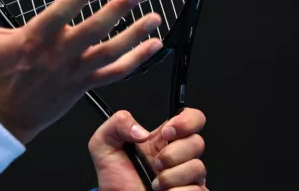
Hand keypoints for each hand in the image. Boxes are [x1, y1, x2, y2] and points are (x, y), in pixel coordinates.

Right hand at [0, 0, 162, 143]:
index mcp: (33, 40)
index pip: (61, 14)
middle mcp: (57, 55)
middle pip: (93, 31)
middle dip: (117, 11)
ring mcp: (73, 73)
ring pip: (109, 52)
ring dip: (134, 34)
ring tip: (153, 17)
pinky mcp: (82, 86)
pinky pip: (115, 74)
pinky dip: (136, 60)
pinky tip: (152, 46)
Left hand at [89, 109, 206, 190]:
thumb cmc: (114, 176)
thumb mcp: (103, 143)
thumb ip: (117, 124)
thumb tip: (141, 130)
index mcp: (161, 139)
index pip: (189, 118)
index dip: (186, 120)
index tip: (167, 132)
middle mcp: (178, 155)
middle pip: (197, 142)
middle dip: (173, 153)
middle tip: (156, 162)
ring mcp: (187, 175)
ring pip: (198, 167)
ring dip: (171, 176)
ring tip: (155, 182)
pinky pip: (198, 189)